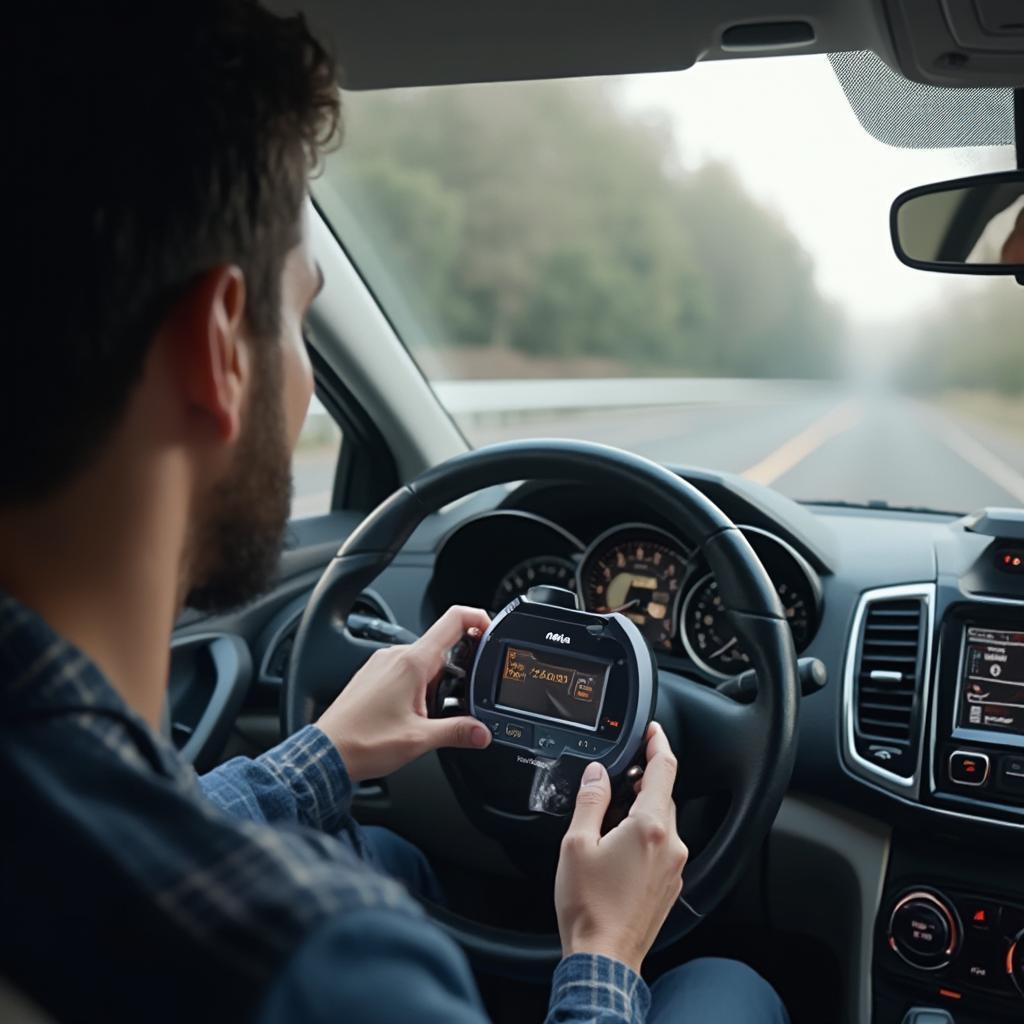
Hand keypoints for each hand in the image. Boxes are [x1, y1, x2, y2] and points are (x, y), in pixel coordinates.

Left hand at [316, 605, 492, 782]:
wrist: (326, 753)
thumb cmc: (363, 742)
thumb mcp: (419, 740)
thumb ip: (458, 732)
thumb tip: (483, 731)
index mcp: (412, 662)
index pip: (454, 620)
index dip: (478, 618)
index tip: (492, 630)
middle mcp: (397, 656)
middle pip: (443, 647)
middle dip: (459, 672)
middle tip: (461, 701)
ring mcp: (384, 664)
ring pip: (425, 663)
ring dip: (437, 685)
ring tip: (428, 717)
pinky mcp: (375, 675)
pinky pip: (407, 672)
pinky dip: (419, 688)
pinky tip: (412, 715)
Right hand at [554, 722, 687, 973]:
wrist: (605, 958)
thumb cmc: (589, 906)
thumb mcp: (576, 843)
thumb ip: (590, 800)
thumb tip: (597, 773)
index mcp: (650, 826)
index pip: (663, 768)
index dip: (658, 743)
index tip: (652, 730)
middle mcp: (671, 844)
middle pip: (662, 795)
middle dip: (640, 782)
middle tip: (614, 780)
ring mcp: (674, 867)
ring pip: (662, 821)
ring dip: (640, 810)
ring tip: (607, 820)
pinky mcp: (670, 885)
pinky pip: (662, 846)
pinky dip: (644, 836)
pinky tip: (617, 849)